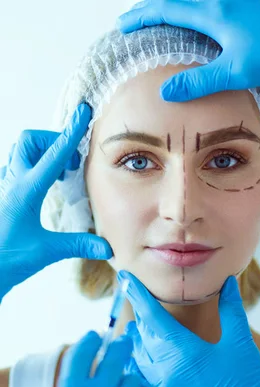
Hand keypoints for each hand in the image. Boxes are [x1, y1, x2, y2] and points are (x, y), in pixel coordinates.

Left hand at [0, 103, 111, 301]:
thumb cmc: (7, 259)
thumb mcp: (46, 251)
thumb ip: (78, 245)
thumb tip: (107, 246)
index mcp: (25, 190)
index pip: (53, 154)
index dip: (71, 132)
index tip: (82, 111)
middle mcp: (11, 182)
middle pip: (30, 142)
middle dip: (52, 142)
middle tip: (70, 164)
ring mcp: (3, 186)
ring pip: (21, 152)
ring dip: (42, 154)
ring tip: (60, 176)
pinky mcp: (2, 195)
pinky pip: (16, 168)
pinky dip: (33, 168)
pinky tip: (43, 188)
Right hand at [117, 0, 259, 107]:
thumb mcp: (235, 71)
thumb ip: (200, 81)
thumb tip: (167, 91)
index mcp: (214, 11)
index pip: (167, 8)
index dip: (143, 16)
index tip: (123, 26)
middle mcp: (223, 1)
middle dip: (154, 8)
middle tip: (135, 21)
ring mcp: (237, 4)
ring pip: (195, 2)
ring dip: (174, 10)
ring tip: (161, 24)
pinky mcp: (250, 12)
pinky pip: (211, 8)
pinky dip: (194, 16)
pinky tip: (200, 32)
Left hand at [119, 270, 259, 386]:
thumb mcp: (242, 344)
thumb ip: (232, 310)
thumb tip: (228, 283)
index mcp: (183, 351)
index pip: (151, 315)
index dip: (137, 294)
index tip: (124, 278)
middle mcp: (165, 371)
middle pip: (141, 337)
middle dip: (137, 317)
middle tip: (133, 300)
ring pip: (138, 360)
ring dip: (135, 342)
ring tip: (134, 330)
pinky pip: (143, 382)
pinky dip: (139, 367)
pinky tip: (141, 363)